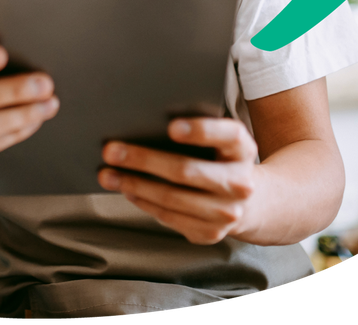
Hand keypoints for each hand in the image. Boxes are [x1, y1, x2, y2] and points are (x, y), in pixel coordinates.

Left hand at [97, 117, 258, 244]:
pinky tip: (127, 189)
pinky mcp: (210, 233)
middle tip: (110, 150)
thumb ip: (195, 130)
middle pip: (186, 170)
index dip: (201, 131)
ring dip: (133, 184)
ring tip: (108, 174)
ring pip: (172, 198)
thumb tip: (142, 124)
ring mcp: (227, 212)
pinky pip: (169, 217)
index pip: (227, 135)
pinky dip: (144, 201)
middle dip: (143, 159)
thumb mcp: (220, 140)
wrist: (250, 201)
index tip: (170, 127)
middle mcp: (240, 183)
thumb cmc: (220, 158)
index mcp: (243, 148)